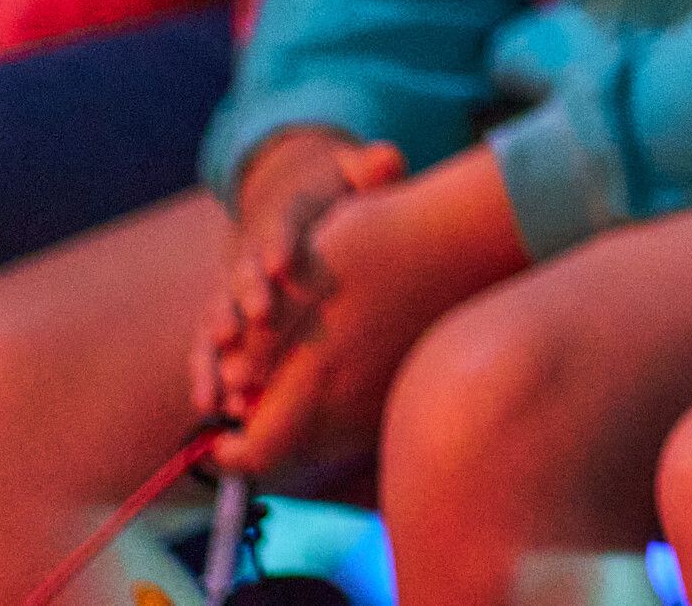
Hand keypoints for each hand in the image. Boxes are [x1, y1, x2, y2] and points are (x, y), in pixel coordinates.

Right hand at [196, 130, 398, 420]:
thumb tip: (386, 161)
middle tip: (258, 319)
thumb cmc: (333, 198)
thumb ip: (369, 170)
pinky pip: (209, 352)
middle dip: (249, 298)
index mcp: (283, 222)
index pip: (280, 230)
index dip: (281, 245)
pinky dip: (209, 377)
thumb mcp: (351, 176)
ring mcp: (233, 295)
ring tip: (224, 384)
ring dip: (219, 352)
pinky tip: (211, 408)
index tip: (283, 264)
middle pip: (244, 278)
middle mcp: (250, 260)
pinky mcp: (224, 326)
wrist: (288, 206)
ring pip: (217, 321)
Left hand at [208, 148, 524, 481]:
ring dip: (296, 412)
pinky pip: (352, 422)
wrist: (473, 238)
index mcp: (319, 384)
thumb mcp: (307, 281)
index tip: (217, 428)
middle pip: (285, 449)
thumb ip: (260, 346)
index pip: (256, 453)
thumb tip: (233, 387)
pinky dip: (333, 402)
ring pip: (319, 436)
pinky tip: (345, 354)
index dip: (228, 450)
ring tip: (299, 359)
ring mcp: (382, 409)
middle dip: (260, 421)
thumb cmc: (384, 243)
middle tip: (250, 381)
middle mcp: (350, 413)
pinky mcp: (403, 398)